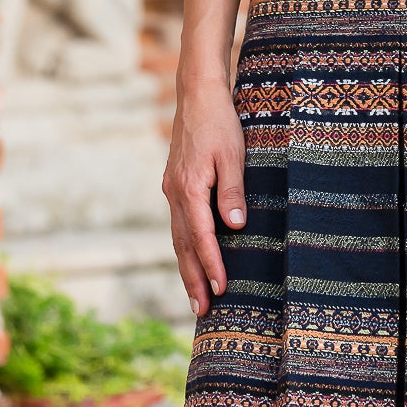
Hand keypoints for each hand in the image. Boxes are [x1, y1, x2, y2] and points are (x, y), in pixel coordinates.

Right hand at [162, 75, 247, 315]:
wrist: (197, 96)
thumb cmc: (220, 123)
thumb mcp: (234, 155)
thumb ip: (233, 191)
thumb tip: (234, 226)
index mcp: (189, 188)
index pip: (201, 236)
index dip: (211, 264)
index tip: (221, 288)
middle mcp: (175, 194)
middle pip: (183, 245)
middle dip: (192, 278)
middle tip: (202, 310)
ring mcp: (171, 190)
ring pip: (177, 237)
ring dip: (186, 268)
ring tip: (196, 296)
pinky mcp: (175, 185)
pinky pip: (178, 224)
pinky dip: (185, 247)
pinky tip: (192, 259)